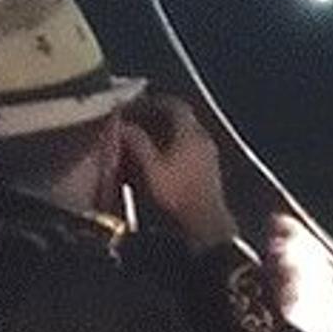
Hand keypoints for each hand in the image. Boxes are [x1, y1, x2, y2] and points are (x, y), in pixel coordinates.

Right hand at [118, 95, 237, 252]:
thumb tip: (123, 125)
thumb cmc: (177, 197)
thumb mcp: (150, 169)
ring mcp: (208, 156)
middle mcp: (203, 139)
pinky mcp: (209, 172)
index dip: (151, 102)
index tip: (133, 107)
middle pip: (179, 119)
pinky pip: (188, 150)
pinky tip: (155, 166)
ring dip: (162, 136)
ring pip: (183, 135)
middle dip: (154, 119)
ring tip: (140, 145)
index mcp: (190, 133)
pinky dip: (170, 150)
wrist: (205, 229)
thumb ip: (137, 143)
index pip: (174, 105)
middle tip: (133, 124)